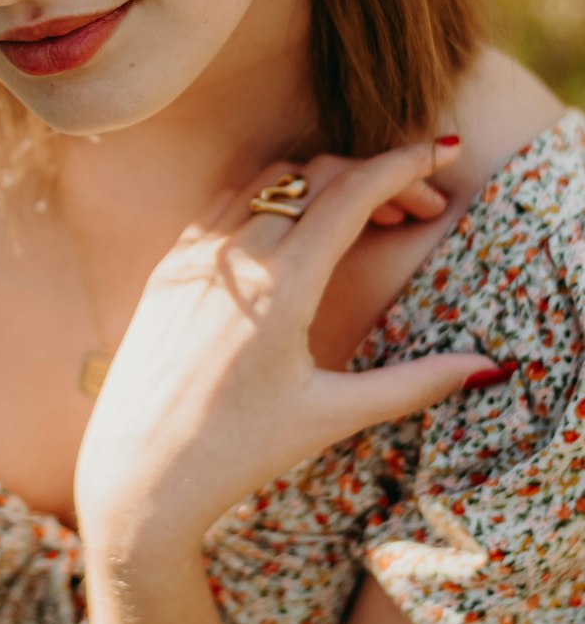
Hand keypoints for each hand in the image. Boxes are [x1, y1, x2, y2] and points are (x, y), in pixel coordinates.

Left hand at [74, 140, 497, 553]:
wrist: (138, 471)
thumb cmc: (235, 450)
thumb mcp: (330, 415)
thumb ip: (412, 384)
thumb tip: (485, 367)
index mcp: (281, 284)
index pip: (353, 192)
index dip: (405, 165)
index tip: (446, 153)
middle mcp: (236, 254)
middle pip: (319, 176)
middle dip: (378, 177)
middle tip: (421, 210)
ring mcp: (197, 253)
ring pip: (272, 179)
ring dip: (325, 183)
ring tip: (367, 220)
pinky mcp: (170, 263)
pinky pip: (229, 201)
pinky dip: (274, 196)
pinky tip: (299, 231)